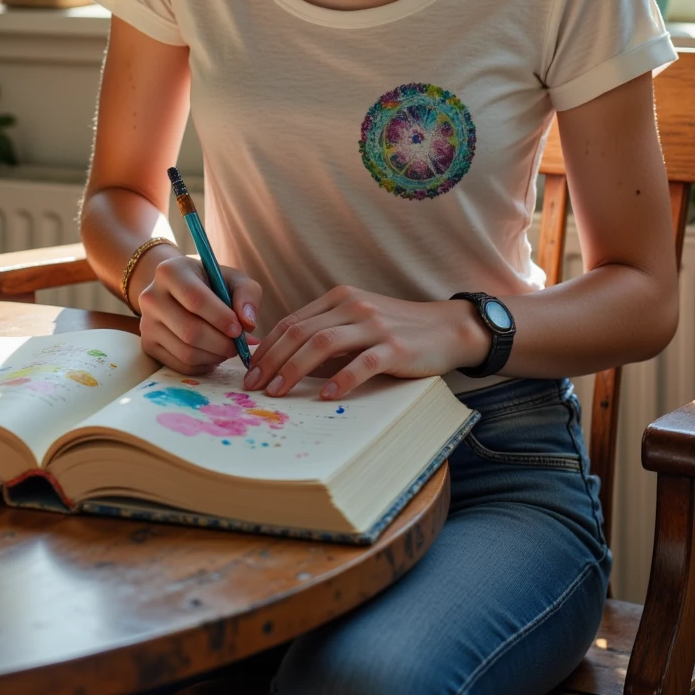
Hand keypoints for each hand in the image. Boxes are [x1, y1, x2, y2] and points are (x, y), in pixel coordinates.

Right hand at [134, 250, 261, 374]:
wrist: (179, 290)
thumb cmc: (211, 283)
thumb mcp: (233, 278)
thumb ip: (247, 294)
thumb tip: (247, 323)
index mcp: (170, 271)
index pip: (195, 300)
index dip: (221, 318)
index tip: (239, 329)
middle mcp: (151, 297)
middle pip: (190, 332)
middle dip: (221, 343)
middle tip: (238, 344)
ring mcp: (146, 324)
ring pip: (186, 353)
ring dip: (215, 356)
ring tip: (228, 348)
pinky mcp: (148, 345)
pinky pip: (181, 366)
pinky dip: (204, 365)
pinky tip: (214, 354)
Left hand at [242, 286, 490, 400]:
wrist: (446, 328)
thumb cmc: (396, 330)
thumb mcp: (356, 324)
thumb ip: (324, 335)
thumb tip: (281, 361)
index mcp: (339, 298)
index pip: (292, 321)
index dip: (266, 347)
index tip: (248, 371)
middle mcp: (353, 306)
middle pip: (300, 331)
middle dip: (272, 360)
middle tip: (253, 386)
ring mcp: (374, 325)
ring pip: (323, 343)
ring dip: (294, 369)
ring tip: (278, 392)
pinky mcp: (395, 347)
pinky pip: (362, 363)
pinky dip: (341, 380)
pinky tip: (326, 396)